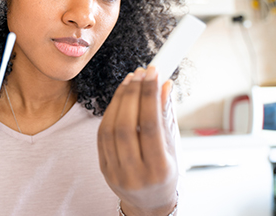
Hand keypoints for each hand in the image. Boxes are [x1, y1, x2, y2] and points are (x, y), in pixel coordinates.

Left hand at [97, 66, 177, 215]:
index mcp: (159, 169)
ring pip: (110, 128)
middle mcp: (135, 172)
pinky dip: (110, 112)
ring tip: (130, 81)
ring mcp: (116, 172)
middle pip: (126, 125)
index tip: (152, 73)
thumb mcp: (174, 149)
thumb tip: (164, 86)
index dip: (149, 95)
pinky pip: (102, 135)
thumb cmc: (165, 176)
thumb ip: (167, 117)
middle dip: (132, 93)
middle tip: (140, 73)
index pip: (150, 125)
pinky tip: (120, 98)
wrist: (148, 204)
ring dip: (119, 99)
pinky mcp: (103, 168)